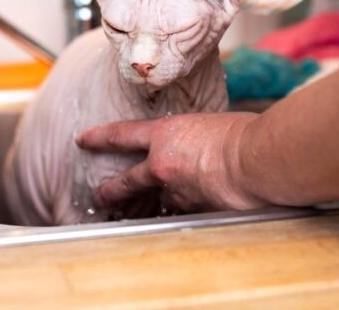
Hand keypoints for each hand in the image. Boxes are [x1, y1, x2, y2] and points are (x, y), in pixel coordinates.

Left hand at [76, 112, 270, 212]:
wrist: (255, 160)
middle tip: (100, 197)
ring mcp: (176, 191)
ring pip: (160, 202)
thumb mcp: (211, 124)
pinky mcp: (192, 212)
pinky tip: (197, 215)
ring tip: (148, 215)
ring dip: (159, 207)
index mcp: (166, 135)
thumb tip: (202, 145)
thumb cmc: (245, 134)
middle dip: (111, 191)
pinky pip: (186, 215)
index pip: (123, 135)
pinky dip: (189, 214)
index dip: (100, 137)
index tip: (83, 140)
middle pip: (127, 181)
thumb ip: (197, 137)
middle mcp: (163, 164)